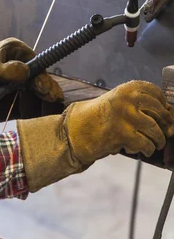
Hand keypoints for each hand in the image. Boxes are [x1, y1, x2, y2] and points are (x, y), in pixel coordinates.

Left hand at [0, 37, 63, 101]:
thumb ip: (8, 71)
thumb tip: (26, 72)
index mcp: (14, 48)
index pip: (35, 62)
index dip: (42, 77)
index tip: (46, 89)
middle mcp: (17, 56)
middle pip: (37, 71)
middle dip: (46, 84)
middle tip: (55, 97)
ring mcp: (15, 66)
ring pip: (33, 79)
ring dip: (42, 90)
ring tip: (53, 100)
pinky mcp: (12, 77)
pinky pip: (27, 85)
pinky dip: (34, 92)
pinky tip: (42, 101)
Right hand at [17, 80, 173, 192]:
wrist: (75, 131)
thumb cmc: (97, 118)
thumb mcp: (118, 104)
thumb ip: (139, 106)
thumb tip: (168, 116)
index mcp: (127, 89)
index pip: (156, 93)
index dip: (164, 106)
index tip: (164, 113)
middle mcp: (128, 99)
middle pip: (160, 113)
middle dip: (165, 126)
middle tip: (165, 134)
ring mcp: (126, 116)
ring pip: (156, 131)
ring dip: (158, 141)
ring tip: (153, 144)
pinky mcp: (123, 134)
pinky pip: (146, 144)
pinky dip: (146, 149)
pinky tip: (139, 149)